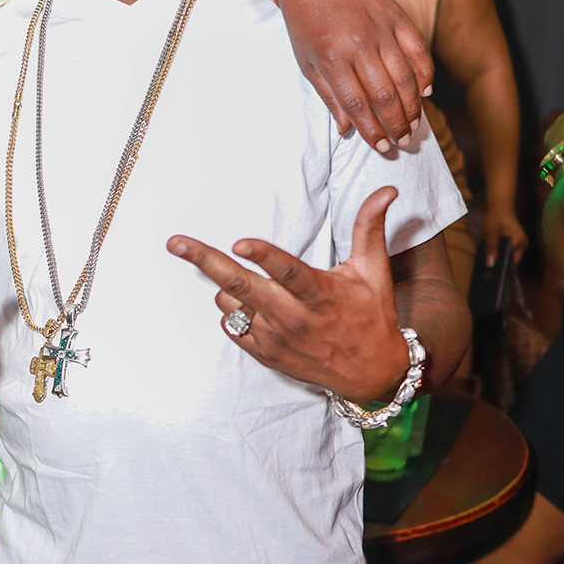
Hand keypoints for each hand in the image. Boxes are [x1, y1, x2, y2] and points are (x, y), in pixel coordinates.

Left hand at [168, 185, 407, 401]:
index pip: (288, 273)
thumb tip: (387, 190)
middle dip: (206, 261)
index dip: (264, 257)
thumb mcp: (373, 272)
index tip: (240, 243)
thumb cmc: (371, 316)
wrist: (370, 374)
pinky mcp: (263, 354)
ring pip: (230, 302)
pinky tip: (253, 305)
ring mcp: (274, 339)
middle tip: (175, 242)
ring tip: (249, 280)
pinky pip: (229, 324)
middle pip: (242, 286)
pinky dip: (232, 309)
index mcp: (321, 295)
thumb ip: (370, 228)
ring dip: (228, 284)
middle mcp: (294, 318)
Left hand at [276, 0, 432, 151]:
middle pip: (386, 94)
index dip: (373, 130)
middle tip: (403, 141)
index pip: (358, 104)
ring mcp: (381, 28)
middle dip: (397, 124)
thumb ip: (329, 96)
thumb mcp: (306, 63)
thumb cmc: (305, 22)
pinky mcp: (396, 14)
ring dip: (412, 106)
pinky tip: (426, 92)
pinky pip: (418, 48)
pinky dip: (425, 72)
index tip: (382, 147)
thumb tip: (347, 129)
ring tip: (414, 125)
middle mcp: (359, 44)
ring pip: (405, 75)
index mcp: (333, 58)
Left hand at [484, 204, 527, 264]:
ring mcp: (521, 242)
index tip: (493, 272)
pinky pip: (510, 250)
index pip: (511, 261)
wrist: (500, 206)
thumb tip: (491, 263)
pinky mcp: (517, 240)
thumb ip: (492, 248)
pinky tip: (494, 252)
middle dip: (501, 262)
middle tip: (489, 267)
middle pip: (511, 259)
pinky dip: (502, 251)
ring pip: (510, 255)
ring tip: (490, 259)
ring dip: (501, 257)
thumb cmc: (496, 217)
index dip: (502, 267)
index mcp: (519, 242)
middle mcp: (523, 243)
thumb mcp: (491, 233)